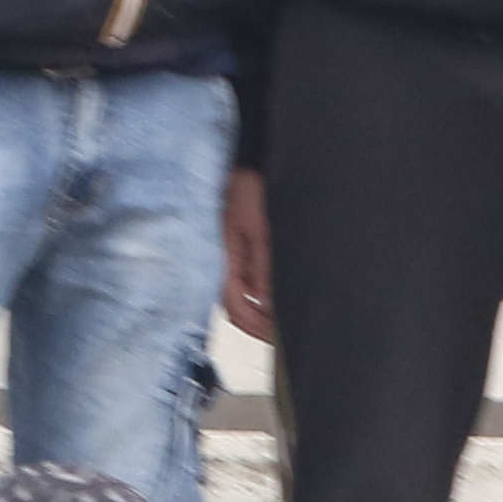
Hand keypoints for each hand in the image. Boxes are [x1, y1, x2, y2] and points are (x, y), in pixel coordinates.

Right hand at [221, 171, 273, 342]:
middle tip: (281, 337)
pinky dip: (254, 298)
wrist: (243, 163)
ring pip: (236, 298)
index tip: (277, 338)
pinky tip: (269, 300)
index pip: (235, 307)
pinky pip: (240, 284)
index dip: (255, 326)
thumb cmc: (249, 190)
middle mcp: (220, 261)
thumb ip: (262, 266)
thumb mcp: (260, 229)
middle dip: (255, 326)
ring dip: (255, 314)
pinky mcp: (233, 250)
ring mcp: (226, 257)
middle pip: (233, 308)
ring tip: (278, 323)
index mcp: (224, 258)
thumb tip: (266, 302)